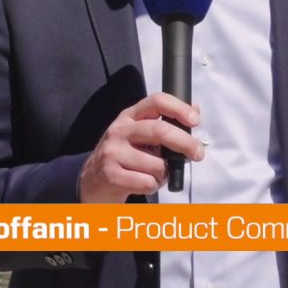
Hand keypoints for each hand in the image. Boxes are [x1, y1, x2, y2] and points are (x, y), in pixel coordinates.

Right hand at [78, 93, 201, 202]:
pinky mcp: (111, 175)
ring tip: (155, 174)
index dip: (179, 108)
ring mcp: (113, 152)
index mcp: (130, 116)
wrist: (90, 181)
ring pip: (157, 164)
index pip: (156, 101)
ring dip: (165, 173)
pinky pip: (147, 182)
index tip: (195, 121)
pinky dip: (153, 185)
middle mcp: (119, 130)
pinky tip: (143, 183)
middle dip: (185, 143)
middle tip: (198, 154)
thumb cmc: (123, 156)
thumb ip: (165, 123)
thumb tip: (195, 110)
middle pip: (160, 130)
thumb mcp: (140, 134)